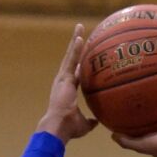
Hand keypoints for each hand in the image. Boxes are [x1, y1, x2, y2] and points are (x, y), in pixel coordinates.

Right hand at [37, 25, 98, 143]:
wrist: (58, 127)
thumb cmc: (69, 128)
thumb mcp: (84, 125)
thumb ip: (91, 121)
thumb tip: (98, 122)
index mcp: (68, 90)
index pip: (76, 74)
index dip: (81, 66)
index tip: (86, 58)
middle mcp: (64, 81)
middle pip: (72, 61)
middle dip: (76, 48)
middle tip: (81, 35)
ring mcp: (63, 78)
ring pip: (70, 56)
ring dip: (75, 42)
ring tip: (79, 28)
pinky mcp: (63, 77)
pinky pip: (71, 60)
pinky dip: (76, 48)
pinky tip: (80, 37)